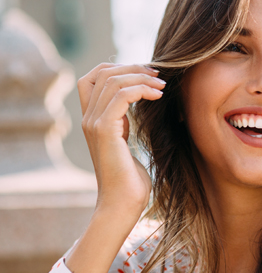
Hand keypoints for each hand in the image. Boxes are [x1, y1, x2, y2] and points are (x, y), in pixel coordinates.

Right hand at [77, 63, 164, 218]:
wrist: (122, 204)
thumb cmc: (130, 180)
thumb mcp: (126, 143)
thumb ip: (124, 123)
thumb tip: (139, 104)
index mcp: (92, 119)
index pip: (93, 77)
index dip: (119, 68)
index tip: (147, 74)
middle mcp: (88, 118)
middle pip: (103, 73)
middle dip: (133, 68)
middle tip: (159, 75)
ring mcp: (93, 123)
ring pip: (112, 80)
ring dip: (141, 77)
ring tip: (163, 86)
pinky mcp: (104, 130)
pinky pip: (121, 96)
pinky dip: (141, 89)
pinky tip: (158, 96)